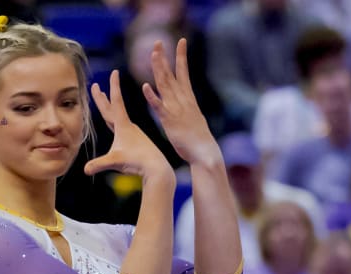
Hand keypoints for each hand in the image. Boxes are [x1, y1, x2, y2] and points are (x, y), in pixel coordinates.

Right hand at [85, 70, 174, 181]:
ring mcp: (132, 133)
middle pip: (112, 108)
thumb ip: (99, 164)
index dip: (114, 87)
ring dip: (109, 107)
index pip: (116, 102)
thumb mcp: (116, 161)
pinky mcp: (135, 140)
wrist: (157, 168)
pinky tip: (116, 124)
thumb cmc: (137, 162)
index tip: (114, 71)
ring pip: (117, 116)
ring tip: (104, 100)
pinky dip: (116, 120)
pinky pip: (122, 126)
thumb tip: (85, 170)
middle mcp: (128, 126)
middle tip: (96, 85)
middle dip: (103, 97)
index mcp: (123, 125)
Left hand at [142, 39, 219, 164]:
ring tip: (153, 54)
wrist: (205, 154)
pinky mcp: (170, 121)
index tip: (181, 41)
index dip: (181, 57)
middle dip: (165, 58)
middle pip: (172, 75)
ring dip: (159, 69)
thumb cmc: (199, 140)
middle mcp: (183, 101)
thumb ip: (187, 109)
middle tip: (158, 41)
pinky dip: (152, 96)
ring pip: (165, 86)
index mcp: (189, 99)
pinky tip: (144, 86)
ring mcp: (177, 110)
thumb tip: (186, 104)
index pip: (184, 73)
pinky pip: (159, 107)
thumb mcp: (193, 119)